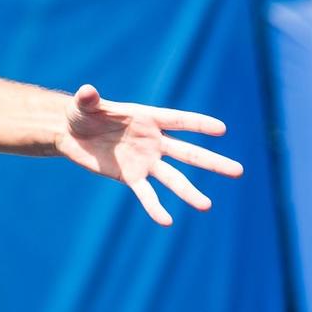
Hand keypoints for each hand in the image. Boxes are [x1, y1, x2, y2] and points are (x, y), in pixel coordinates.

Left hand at [54, 84, 244, 225]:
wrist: (72, 133)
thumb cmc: (82, 113)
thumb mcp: (83, 105)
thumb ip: (88, 99)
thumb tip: (87, 90)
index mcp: (148, 119)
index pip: (178, 121)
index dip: (198, 124)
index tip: (221, 129)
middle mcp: (153, 141)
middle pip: (188, 152)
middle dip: (212, 162)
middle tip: (239, 171)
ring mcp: (145, 161)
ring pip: (173, 178)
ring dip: (189, 191)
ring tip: (206, 205)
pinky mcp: (131, 176)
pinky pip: (146, 193)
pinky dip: (154, 207)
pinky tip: (166, 221)